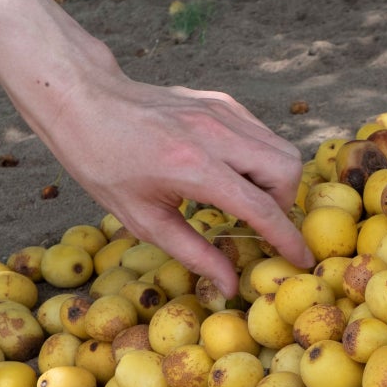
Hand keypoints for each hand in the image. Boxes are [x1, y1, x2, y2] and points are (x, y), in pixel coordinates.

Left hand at [19, 66, 312, 295]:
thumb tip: (230, 285)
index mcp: (194, 168)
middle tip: (258, 221)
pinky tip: (231, 171)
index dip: (286, 239)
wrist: (84, 101)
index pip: (262, 208)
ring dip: (275, 179)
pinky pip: (261, 134)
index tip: (302, 260)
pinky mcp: (221, 102)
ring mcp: (221, 112)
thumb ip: (194, 253)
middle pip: (287, 170)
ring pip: (281, 148)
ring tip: (245, 197)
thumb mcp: (143, 220)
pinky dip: (259, 157)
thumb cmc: (104, 164)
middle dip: (284, 202)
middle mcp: (215, 135)